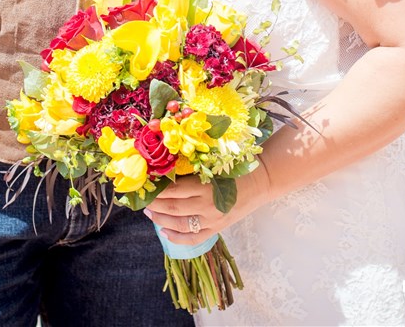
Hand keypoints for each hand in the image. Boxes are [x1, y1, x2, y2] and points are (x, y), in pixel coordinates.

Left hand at [144, 167, 269, 244]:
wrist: (261, 180)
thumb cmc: (236, 167)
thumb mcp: (214, 164)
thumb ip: (194, 171)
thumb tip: (168, 172)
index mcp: (206, 185)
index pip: (174, 190)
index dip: (158, 189)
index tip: (147, 185)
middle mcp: (207, 205)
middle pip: (173, 208)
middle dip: (155, 205)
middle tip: (144, 200)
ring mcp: (212, 220)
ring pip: (180, 224)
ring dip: (161, 220)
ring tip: (150, 214)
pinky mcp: (217, 229)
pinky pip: (193, 239)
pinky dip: (177, 238)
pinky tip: (165, 233)